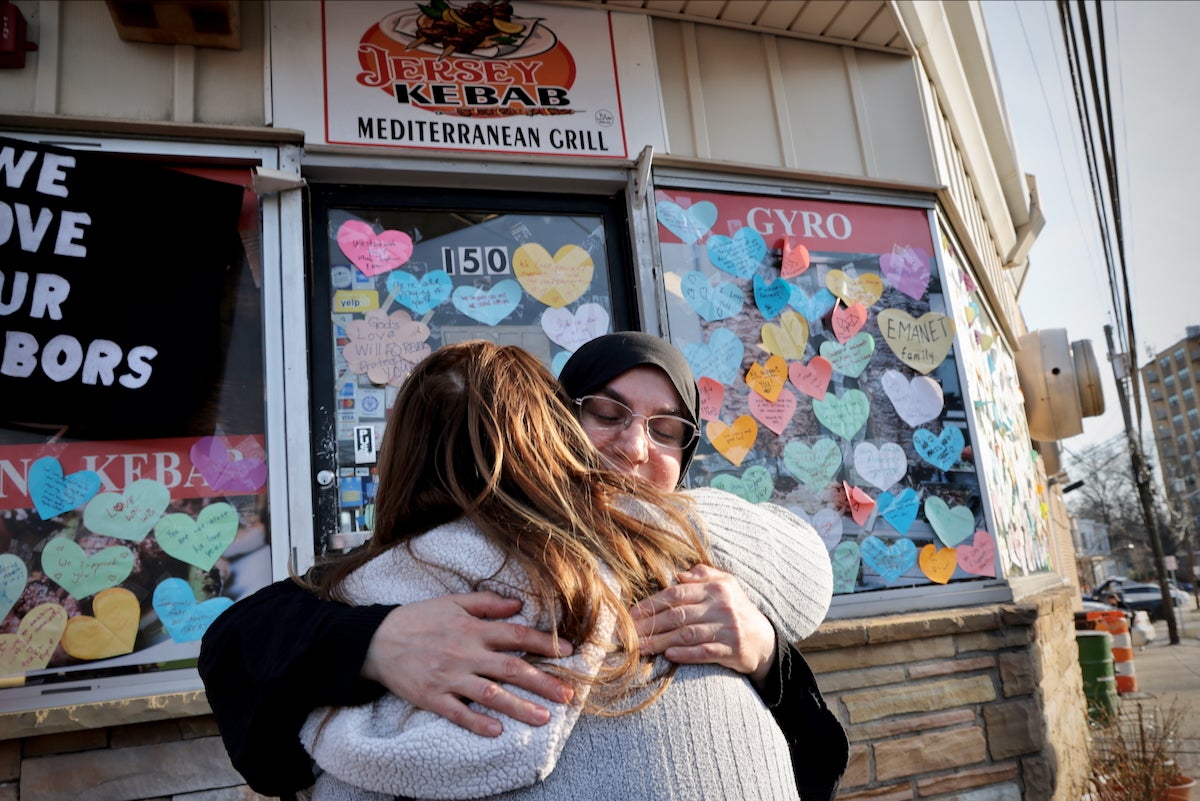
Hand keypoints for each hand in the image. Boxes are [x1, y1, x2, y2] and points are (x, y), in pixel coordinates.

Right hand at [361, 592, 574, 736]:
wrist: (378, 640)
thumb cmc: (419, 619)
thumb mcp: (453, 602)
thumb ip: (487, 604)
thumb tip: (519, 607)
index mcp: (473, 629)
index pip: (516, 636)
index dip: (544, 644)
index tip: (568, 651)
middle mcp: (466, 653)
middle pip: (512, 669)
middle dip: (543, 683)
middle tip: (569, 695)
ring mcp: (449, 677)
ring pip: (491, 695)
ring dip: (519, 707)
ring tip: (544, 718)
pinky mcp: (433, 697)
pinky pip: (458, 713)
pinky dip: (477, 723)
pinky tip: (497, 732)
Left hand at [630, 564, 775, 685]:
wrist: (764, 639)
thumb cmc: (736, 608)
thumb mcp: (726, 584)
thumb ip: (703, 574)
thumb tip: (678, 574)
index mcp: (716, 588)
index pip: (677, 594)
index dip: (652, 604)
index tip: (632, 613)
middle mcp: (722, 606)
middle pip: (678, 615)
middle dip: (650, 625)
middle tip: (628, 634)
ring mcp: (727, 629)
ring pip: (687, 635)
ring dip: (661, 642)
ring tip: (641, 648)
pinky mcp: (732, 650)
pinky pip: (704, 652)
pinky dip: (685, 654)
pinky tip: (668, 656)